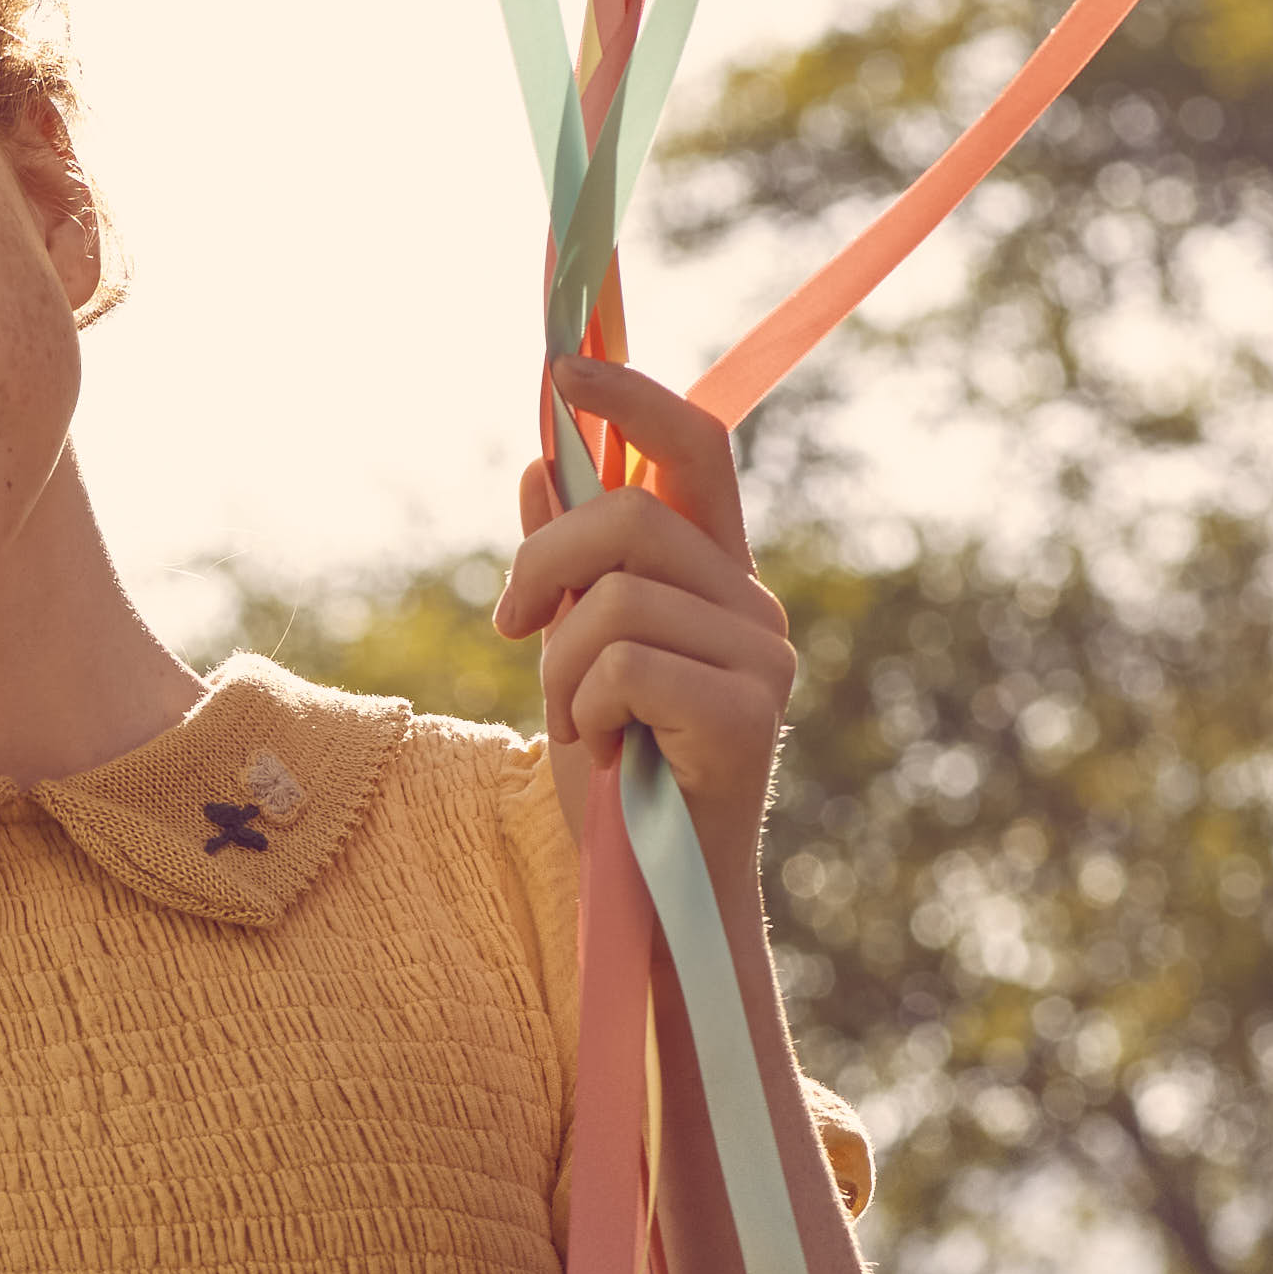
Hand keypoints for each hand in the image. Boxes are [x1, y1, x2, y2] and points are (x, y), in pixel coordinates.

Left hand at [493, 355, 793, 896]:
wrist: (659, 903)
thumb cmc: (620, 789)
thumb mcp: (573, 665)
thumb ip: (566, 574)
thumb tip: (533, 469)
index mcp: (715, 579)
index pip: (695, 447)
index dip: (632, 397)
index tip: (563, 370)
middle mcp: (751, 604)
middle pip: (631, 512)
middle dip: (542, 566)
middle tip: (512, 630)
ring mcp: (759, 656)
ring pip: (615, 597)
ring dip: (561, 669)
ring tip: (578, 728)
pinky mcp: (748, 712)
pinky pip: (626, 664)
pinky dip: (587, 711)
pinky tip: (608, 755)